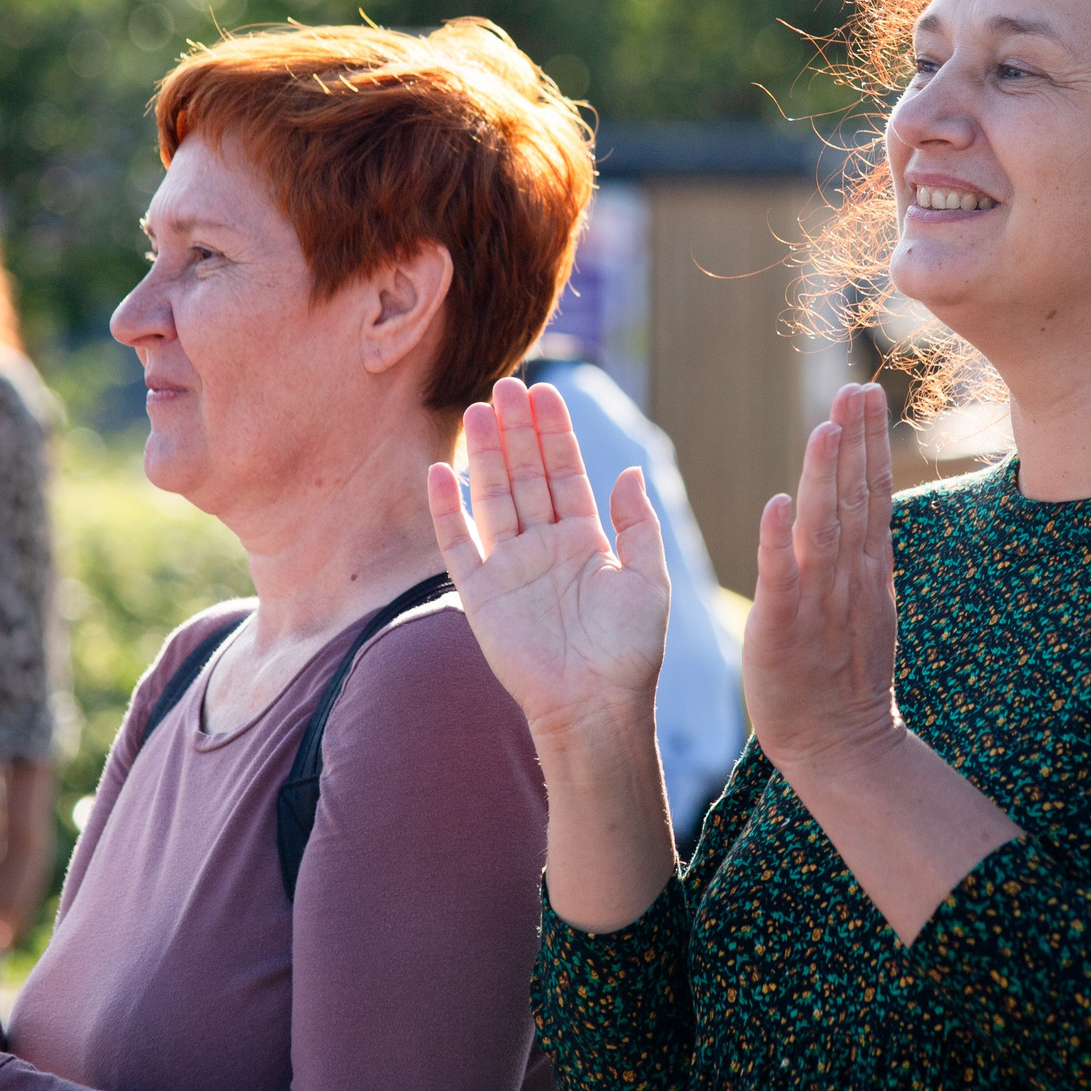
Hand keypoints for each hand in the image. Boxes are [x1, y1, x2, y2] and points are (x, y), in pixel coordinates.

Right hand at [430, 377, 671, 747]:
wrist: (596, 705)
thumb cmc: (631, 650)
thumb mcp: (649, 578)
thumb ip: (637, 523)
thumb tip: (629, 470)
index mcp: (587, 541)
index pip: (567, 474)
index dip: (556, 434)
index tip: (545, 394)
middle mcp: (545, 547)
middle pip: (527, 476)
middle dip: (518, 431)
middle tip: (506, 385)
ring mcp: (511, 568)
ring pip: (494, 498)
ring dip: (486, 455)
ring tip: (477, 410)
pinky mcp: (481, 595)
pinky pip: (459, 544)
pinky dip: (448, 509)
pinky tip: (441, 472)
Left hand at [738, 382, 1019, 942]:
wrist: (842, 744)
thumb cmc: (845, 673)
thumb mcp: (864, 602)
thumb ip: (861, 551)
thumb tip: (859, 501)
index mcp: (865, 566)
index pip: (870, 490)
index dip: (869, 440)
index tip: (866, 390)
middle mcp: (849, 575)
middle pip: (856, 496)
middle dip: (857, 439)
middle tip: (857, 385)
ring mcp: (819, 599)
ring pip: (825, 525)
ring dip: (825, 475)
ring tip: (825, 425)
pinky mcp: (785, 625)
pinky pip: (783, 577)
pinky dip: (779, 540)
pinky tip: (773, 504)